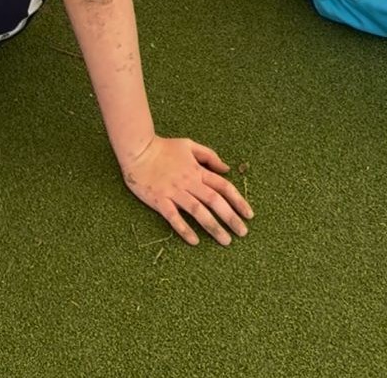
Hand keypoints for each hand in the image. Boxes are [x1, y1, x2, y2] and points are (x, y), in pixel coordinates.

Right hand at [120, 135, 252, 246]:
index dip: (238, 200)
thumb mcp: (188, 145)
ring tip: (226, 241)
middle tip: (243, 232)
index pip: (223, 186)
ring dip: (213, 226)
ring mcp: (174, 192)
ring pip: (197, 211)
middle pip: (214, 201)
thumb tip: (226, 168)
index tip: (249, 215)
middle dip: (231, 217)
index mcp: (197, 170)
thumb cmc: (163, 147)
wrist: (137, 149)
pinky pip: (173, 217)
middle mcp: (189, 182)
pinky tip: (194, 241)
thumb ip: (208, 156)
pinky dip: (184, 229)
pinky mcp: (159, 200)